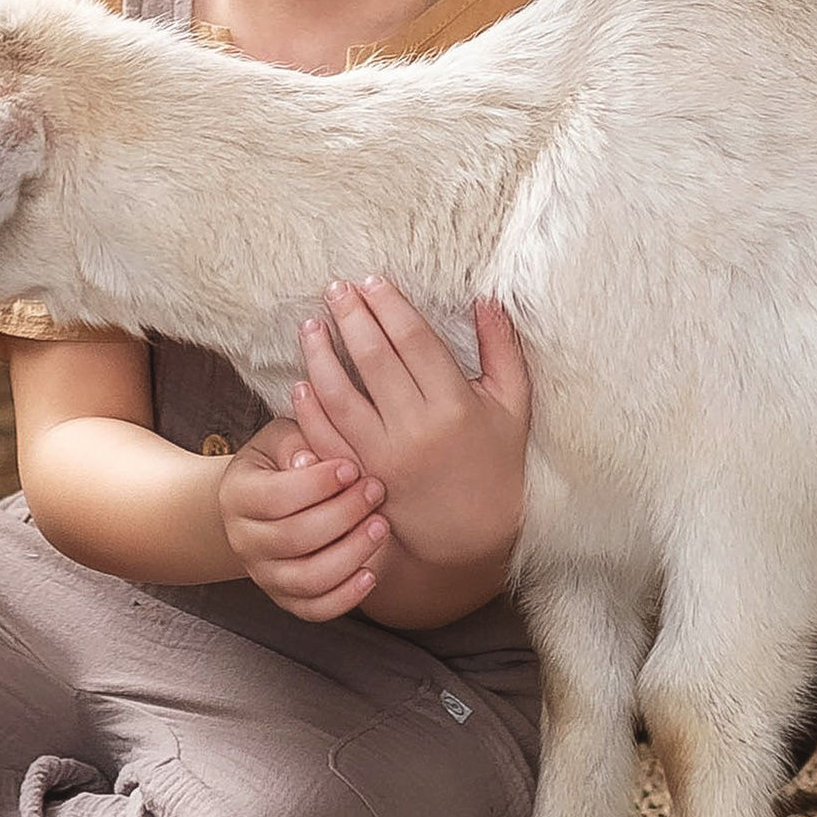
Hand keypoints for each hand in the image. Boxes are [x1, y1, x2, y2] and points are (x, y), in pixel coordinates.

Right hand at [216, 416, 388, 621]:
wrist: (270, 501)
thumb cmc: (285, 461)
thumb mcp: (282, 439)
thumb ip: (295, 442)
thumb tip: (308, 462)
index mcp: (237, 496)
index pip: (276, 497)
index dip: (318, 484)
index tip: (352, 468)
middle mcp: (244, 541)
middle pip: (294, 538)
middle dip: (343, 515)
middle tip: (376, 491)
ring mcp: (264, 575)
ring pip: (308, 579)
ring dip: (351, 554)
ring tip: (381, 526)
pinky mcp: (287, 599)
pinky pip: (315, 610)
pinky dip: (346, 596)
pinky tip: (371, 572)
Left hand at [293, 280, 529, 577]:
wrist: (474, 535)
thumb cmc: (498, 462)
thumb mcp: (513, 405)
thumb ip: (502, 349)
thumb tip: (487, 297)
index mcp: (455, 405)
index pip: (413, 340)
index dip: (389, 306)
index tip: (372, 281)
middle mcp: (415, 430)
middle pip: (372, 359)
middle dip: (350, 316)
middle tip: (335, 288)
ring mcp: (382, 457)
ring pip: (339, 395)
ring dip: (320, 355)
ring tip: (310, 325)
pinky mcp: (361, 479)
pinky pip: (326, 438)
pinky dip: (309, 409)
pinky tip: (302, 381)